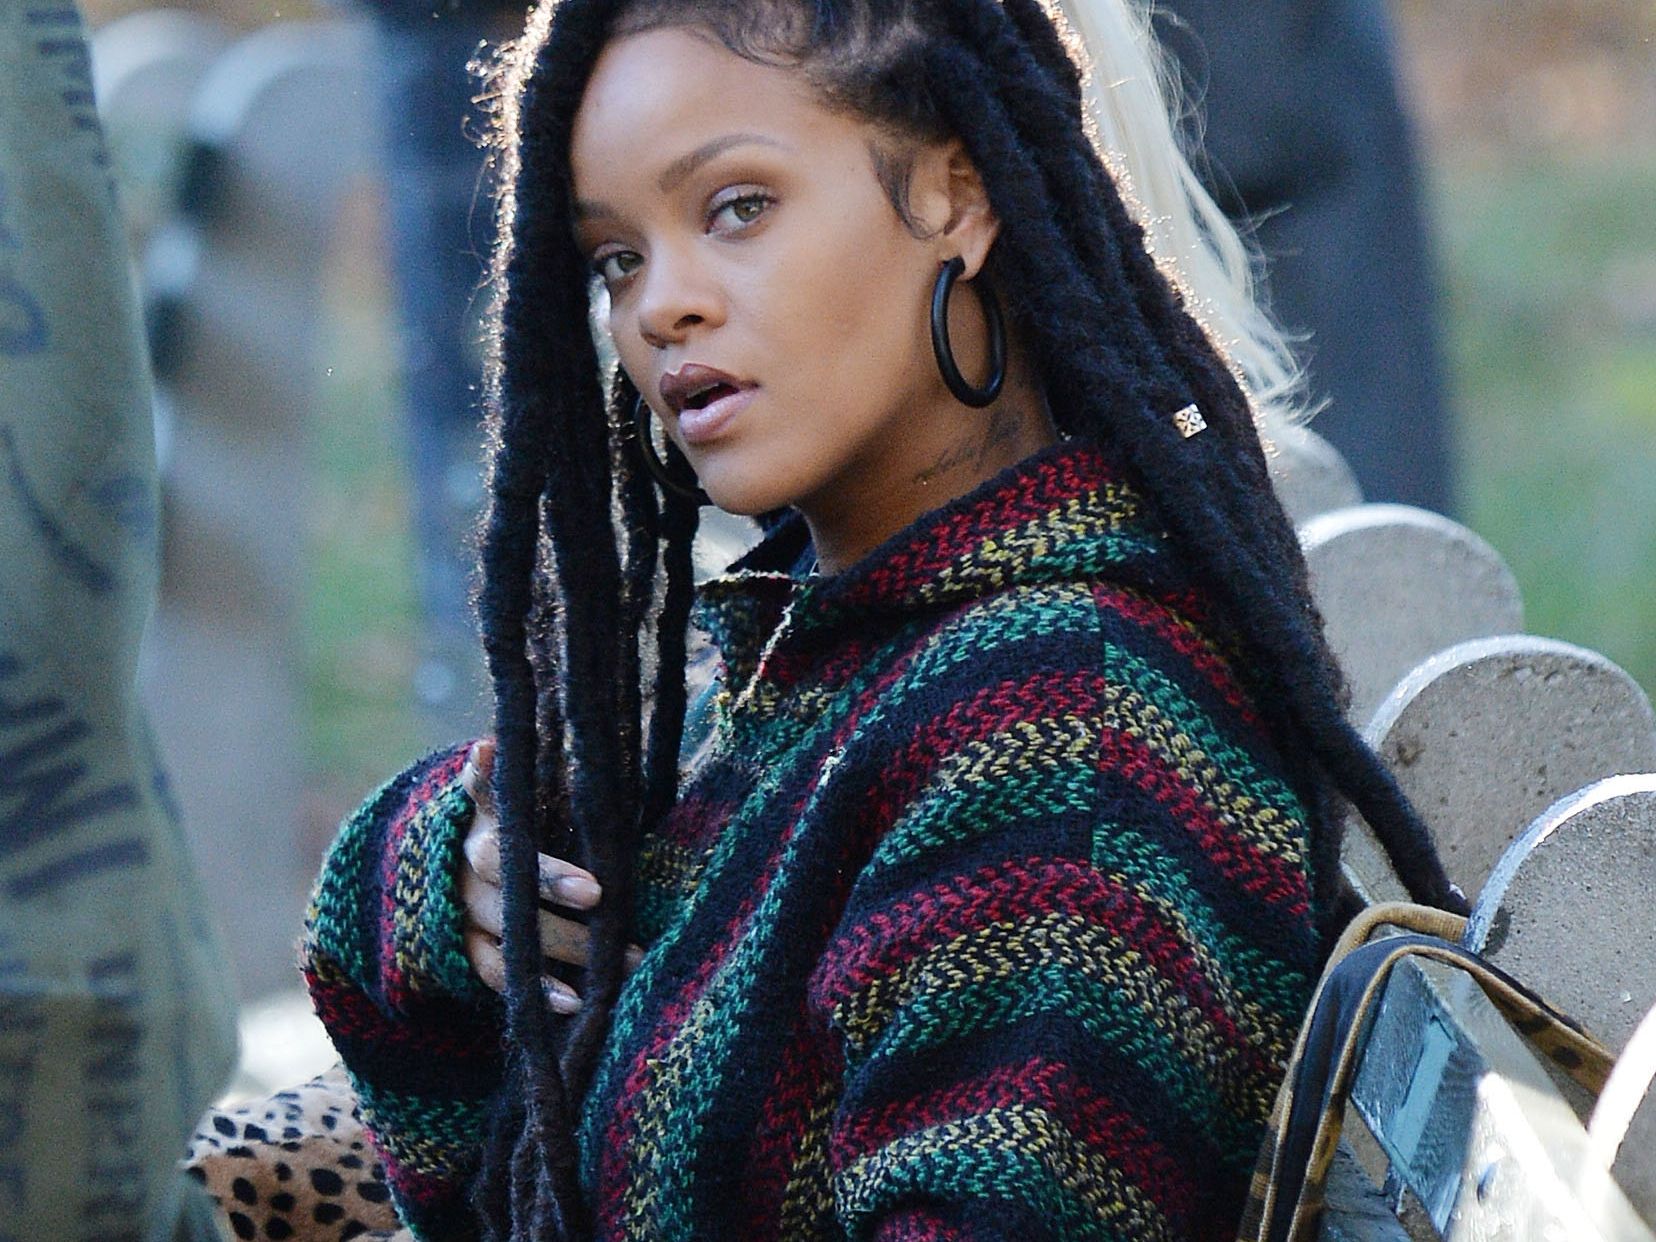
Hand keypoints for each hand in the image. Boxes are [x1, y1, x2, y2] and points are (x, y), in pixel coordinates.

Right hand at [458, 739, 641, 1012]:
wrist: (468, 875)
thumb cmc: (532, 829)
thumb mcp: (540, 798)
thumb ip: (576, 782)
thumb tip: (639, 756)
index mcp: (490, 816)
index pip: (488, 795)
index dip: (493, 782)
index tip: (514, 775)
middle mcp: (469, 861)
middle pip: (500, 867)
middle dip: (549, 880)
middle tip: (599, 894)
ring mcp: (464, 909)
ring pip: (506, 927)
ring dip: (563, 946)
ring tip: (624, 960)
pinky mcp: (465, 950)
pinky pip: (495, 973)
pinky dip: (536, 989)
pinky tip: (574, 1004)